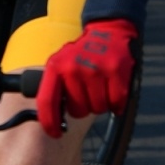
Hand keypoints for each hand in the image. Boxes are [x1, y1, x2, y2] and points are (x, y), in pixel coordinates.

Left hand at [37, 19, 138, 137]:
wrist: (108, 31)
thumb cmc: (82, 55)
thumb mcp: (61, 65)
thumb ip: (55, 88)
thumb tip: (52, 120)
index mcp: (55, 67)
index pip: (47, 101)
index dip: (49, 123)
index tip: (56, 133)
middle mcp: (73, 67)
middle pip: (77, 111)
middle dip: (83, 108)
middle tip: (87, 92)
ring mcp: (95, 69)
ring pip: (97, 109)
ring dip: (101, 104)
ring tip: (100, 86)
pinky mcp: (115, 70)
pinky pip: (116, 103)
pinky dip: (117, 102)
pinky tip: (113, 88)